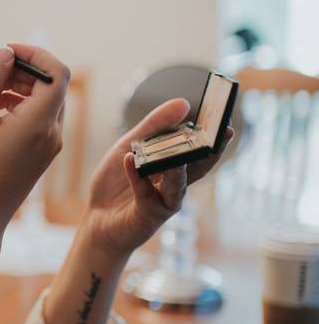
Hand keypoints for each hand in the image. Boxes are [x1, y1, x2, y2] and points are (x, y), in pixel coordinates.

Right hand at [0, 43, 70, 236]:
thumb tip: (5, 55)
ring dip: (20, 88)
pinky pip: (39, 120)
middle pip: (52, 85)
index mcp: (38, 124)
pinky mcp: (41, 155)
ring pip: (45, 102)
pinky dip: (20, 107)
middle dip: (23, 70)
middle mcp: (52, 134)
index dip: (35, 53)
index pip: (57, 72)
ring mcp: (49, 146)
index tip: (6, 51)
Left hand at [82, 97, 234, 257]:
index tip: (226, 124)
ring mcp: (162, 203)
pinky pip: (143, 193)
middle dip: (210, 153)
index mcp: (174, 170)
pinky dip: (136, 177)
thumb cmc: (115, 185)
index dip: (213, 141)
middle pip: (198, 170)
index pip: (199, 154)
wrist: (96, 220)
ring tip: (179, 155)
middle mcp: (174, 187)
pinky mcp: (146, 216)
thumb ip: (153, 127)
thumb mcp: (129, 147)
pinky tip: (130, 159)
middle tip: (222, 134)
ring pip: (177, 186)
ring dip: (179, 170)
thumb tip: (183, 103)